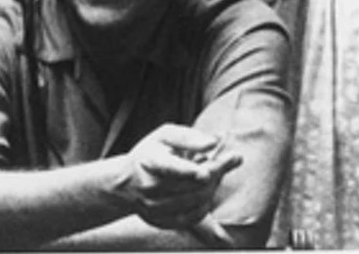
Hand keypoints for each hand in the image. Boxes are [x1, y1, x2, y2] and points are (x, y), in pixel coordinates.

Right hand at [115, 124, 241, 233]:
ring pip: (196, 201)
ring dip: (212, 186)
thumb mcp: (162, 136)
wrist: (125, 183)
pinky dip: (205, 203)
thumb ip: (187, 137)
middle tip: (232, 158)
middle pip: (191, 185)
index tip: (206, 172)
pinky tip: (206, 190)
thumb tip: (213, 143)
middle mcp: (149, 188)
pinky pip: (194, 217)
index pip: (170, 169)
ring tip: (214, 172)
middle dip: (216, 172)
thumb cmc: (150, 154)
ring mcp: (155, 208)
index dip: (188, 171)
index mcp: (148, 162)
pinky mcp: (163, 222)